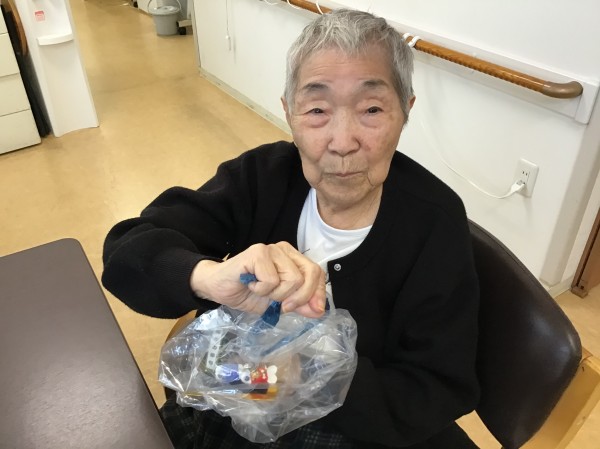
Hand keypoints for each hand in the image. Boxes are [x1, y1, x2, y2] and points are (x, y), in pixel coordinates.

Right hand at [190, 242, 325, 317]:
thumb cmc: (247, 293)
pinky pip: (272, 280)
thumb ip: (299, 304)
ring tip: (261, 291)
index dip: (319, 293)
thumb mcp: (278, 303)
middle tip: (281, 305)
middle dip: (299, 297)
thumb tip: (319, 310)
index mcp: (293, 259)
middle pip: (310, 274)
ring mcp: (272, 249)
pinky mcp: (258, 253)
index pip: (318, 273)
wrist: (218, 288)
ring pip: (293, 279)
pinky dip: (262, 290)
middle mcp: (285, 250)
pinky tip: (251, 284)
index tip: (315, 310)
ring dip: (276, 295)